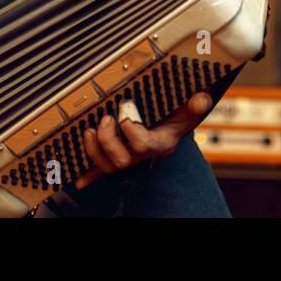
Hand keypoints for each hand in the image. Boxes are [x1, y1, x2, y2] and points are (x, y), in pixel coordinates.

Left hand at [75, 92, 211, 188]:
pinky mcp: (117, 156)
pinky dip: (89, 176)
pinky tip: (79, 180)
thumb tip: (201, 99)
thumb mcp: (189, 108)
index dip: (131, 132)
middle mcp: (142, 154)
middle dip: (108, 140)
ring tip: (89, 131)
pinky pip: (102, 171)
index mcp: (160, 143)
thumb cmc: (178, 115)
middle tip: (105, 119)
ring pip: (108, 166)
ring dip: (94, 151)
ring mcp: (129, 156)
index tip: (125, 113)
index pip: (143, 145)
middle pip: (122, 160)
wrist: (173, 124)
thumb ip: (196, 104)